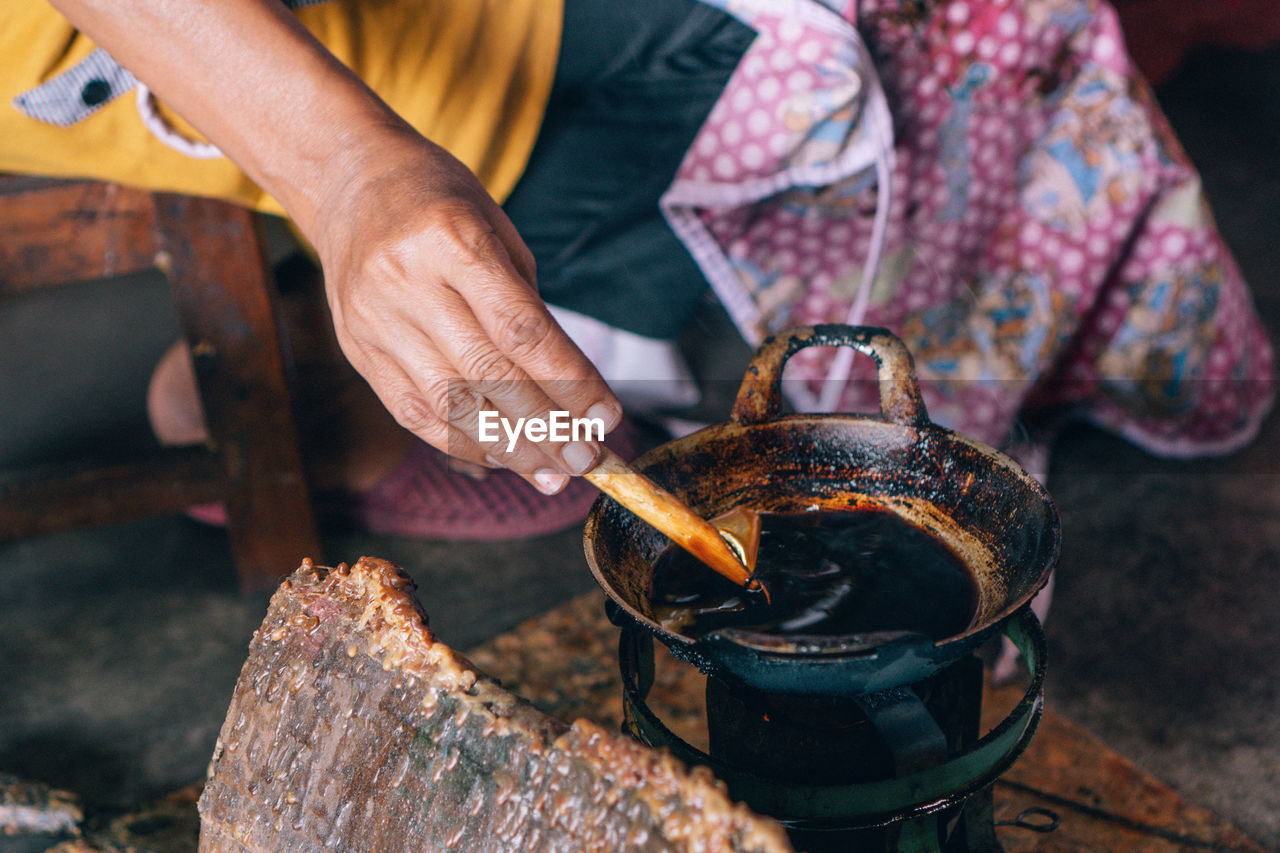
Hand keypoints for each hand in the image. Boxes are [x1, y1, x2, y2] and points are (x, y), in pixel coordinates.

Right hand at [311, 130, 621, 493]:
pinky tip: (501, 458)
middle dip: (546, 426)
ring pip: (450, 404)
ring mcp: (375, 320)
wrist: (349, 180)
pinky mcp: (357, 348)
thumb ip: (527, 307)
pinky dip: (463, 443)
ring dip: (510, 448)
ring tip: (553, 472)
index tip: (608, 417)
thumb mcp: (496, 229)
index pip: (522, 329)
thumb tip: (570, 393)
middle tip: (589, 459)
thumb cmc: (440, 201)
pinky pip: (414, 412)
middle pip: (487, 374)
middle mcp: (407, 282)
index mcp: (453, 240)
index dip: (570, 381)